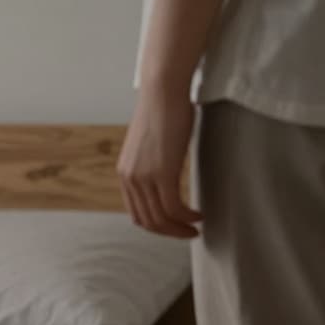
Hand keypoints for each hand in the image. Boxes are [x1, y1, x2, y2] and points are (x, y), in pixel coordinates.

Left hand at [118, 88, 200, 237]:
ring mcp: (143, 177)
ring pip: (160, 218)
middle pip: (147, 221)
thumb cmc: (163, 111)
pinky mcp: (161, 173)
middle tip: (189, 233)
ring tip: (196, 227)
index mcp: (125, 174)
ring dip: (179, 228)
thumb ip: (153, 163)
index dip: (157, 225)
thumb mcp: (152, 144)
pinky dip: (186, 217)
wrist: (162, 91)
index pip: (136, 213)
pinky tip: (199, 215)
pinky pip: (173, 207)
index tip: (175, 225)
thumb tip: (166, 171)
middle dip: (169, 232)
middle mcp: (129, 178)